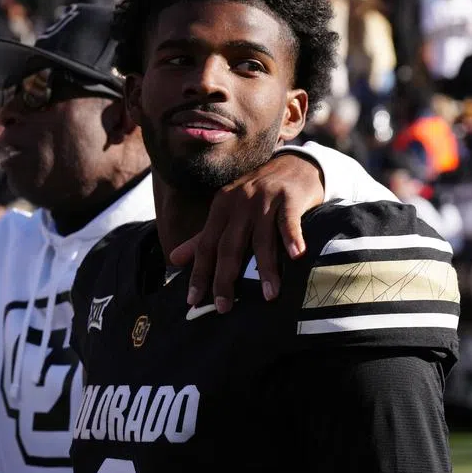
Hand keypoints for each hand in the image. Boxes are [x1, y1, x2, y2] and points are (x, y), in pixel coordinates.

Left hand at [169, 152, 323, 312]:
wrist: (294, 165)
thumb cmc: (259, 195)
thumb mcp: (228, 212)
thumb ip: (202, 237)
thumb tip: (173, 259)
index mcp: (221, 208)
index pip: (206, 245)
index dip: (199, 273)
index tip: (193, 300)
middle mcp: (239, 203)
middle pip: (229, 246)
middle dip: (224, 278)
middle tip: (223, 307)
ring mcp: (265, 199)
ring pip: (262, 239)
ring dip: (266, 269)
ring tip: (270, 295)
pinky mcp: (289, 198)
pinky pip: (289, 222)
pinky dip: (293, 238)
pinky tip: (297, 256)